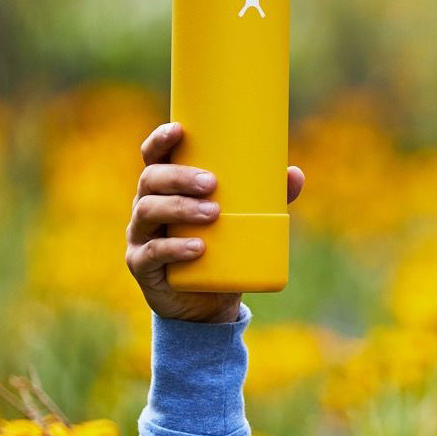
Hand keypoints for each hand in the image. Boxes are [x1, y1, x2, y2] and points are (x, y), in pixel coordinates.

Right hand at [126, 123, 304, 322]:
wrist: (206, 305)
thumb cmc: (221, 251)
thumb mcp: (243, 223)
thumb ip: (267, 200)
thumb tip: (295, 174)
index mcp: (163, 189)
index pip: (153, 158)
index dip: (159, 141)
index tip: (180, 130)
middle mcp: (145, 207)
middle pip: (150, 180)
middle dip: (179, 177)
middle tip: (212, 183)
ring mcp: (140, 236)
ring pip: (149, 212)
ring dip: (180, 209)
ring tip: (213, 213)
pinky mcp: (143, 266)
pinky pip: (152, 254)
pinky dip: (175, 249)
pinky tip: (197, 248)